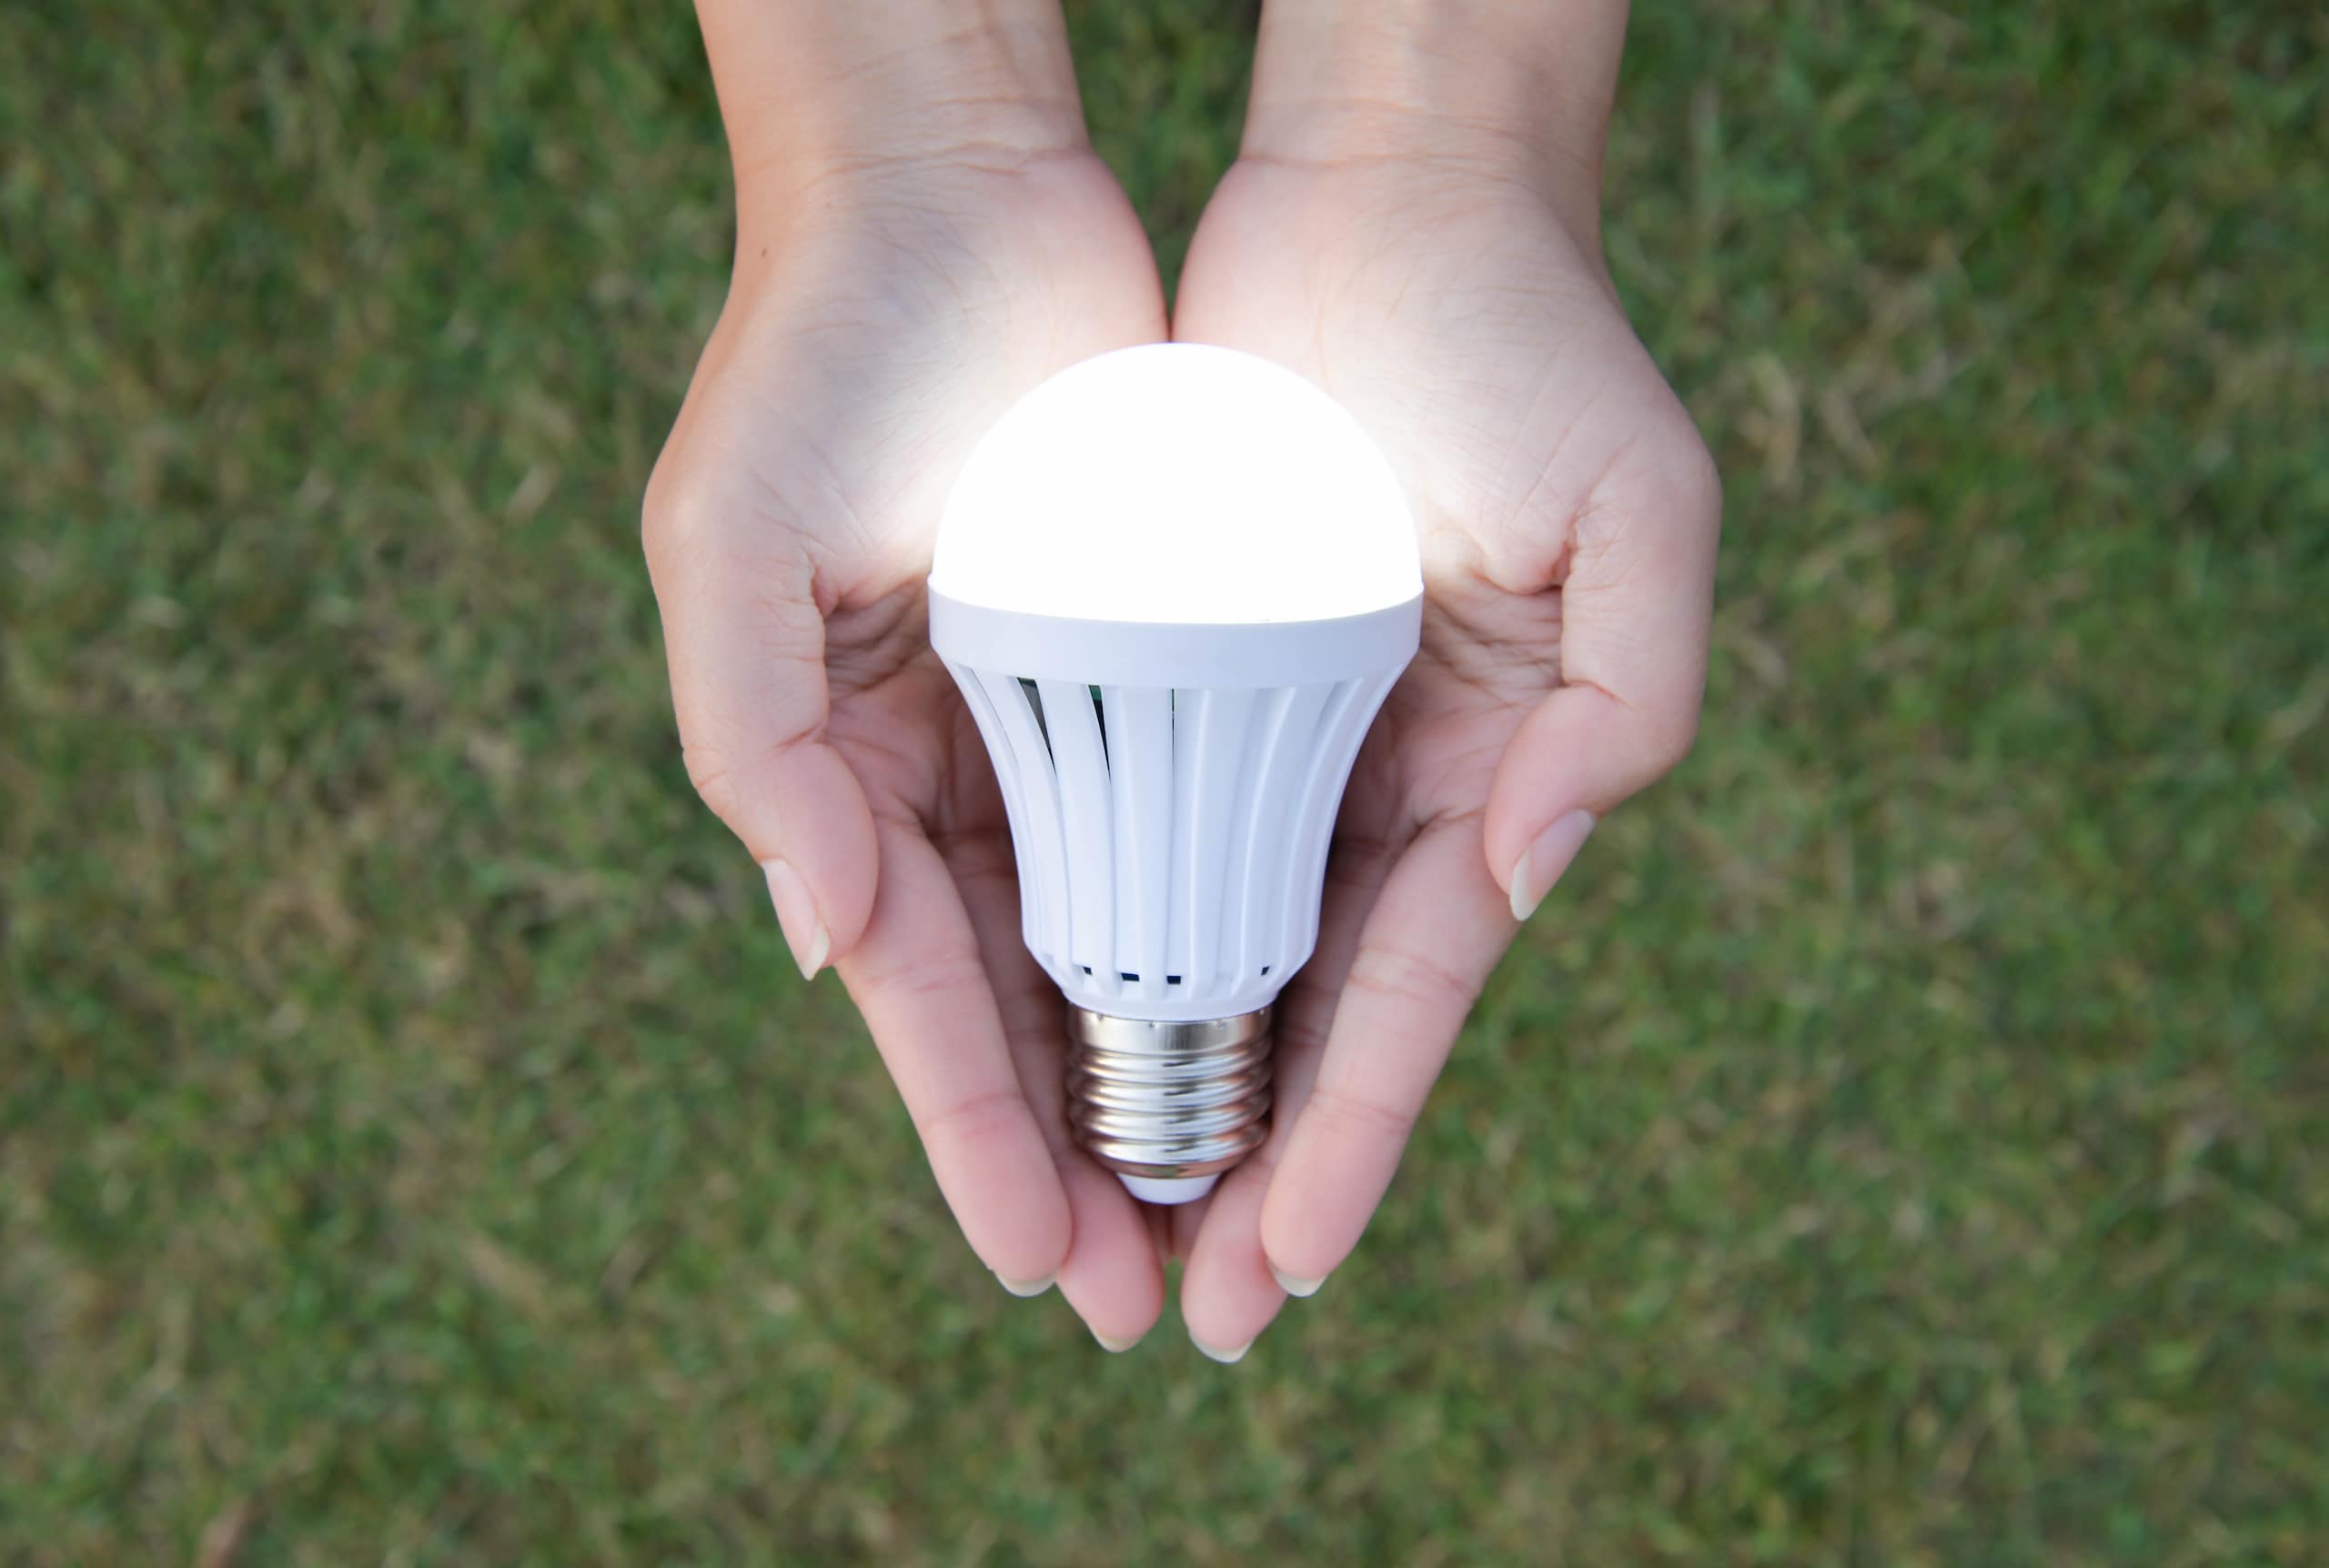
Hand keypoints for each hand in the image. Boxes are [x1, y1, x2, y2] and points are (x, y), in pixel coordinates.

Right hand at [643, 7, 1173, 1346]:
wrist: (954, 187)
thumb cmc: (826, 353)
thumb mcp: (730, 543)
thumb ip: (754, 747)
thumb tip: (822, 946)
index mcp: (840, 770)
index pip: (919, 998)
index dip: (976, 1137)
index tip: (1045, 1264)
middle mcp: (947, 771)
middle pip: (1023, 1007)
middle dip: (1078, 1156)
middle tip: (1150, 1301)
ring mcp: (1054, 722)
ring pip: (1118, 943)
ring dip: (1164, 1081)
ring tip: (1226, 1219)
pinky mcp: (1151, 658)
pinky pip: (1195, 822)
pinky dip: (1223, 933)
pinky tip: (1275, 1029)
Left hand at [1165, 15, 1721, 1355]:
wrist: (1386, 190)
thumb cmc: (1524, 337)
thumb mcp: (1640, 511)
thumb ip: (1631, 700)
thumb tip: (1524, 864)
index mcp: (1497, 766)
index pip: (1411, 989)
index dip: (1354, 1130)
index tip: (1288, 1260)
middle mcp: (1387, 775)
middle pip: (1308, 1010)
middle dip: (1253, 1163)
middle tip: (1183, 1313)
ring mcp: (1284, 730)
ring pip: (1215, 949)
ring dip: (1166, 1090)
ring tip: (1102, 1228)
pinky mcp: (1188, 665)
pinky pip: (1139, 827)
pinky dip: (1105, 941)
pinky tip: (1050, 1040)